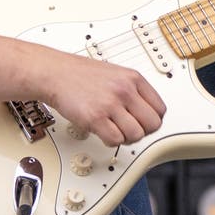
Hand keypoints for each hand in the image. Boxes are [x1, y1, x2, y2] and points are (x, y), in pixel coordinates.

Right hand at [0, 36, 165, 147]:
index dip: (152, 120)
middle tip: (130, 130)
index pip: (160, 108)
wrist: (54, 73)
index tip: (144, 123)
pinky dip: (110, 141)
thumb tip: (147, 112)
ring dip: (125, 138)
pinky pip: (115, 140)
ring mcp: (110, 104)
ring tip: (114, 130)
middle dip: (142, 132)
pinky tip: (103, 132)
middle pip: (152, 124)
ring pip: (135, 135)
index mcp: (133, 78)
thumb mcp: (115, 74)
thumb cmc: (81, 74)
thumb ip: (133, 90)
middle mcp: (125, 90)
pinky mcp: (95, 118)